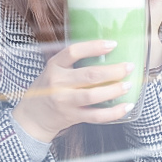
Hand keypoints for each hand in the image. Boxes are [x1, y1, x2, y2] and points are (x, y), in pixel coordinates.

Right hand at [12, 40, 133, 142]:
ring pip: (93, 95)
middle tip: (129, 67)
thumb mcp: (54, 70)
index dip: (94, 47)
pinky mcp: (72, 116)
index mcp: (54, 66)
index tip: (112, 44)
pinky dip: (114, 112)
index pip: (73, 52)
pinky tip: (126, 106)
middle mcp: (58, 83)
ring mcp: (64, 101)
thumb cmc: (48, 89)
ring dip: (114, 90)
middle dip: (113, 71)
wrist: (33, 117)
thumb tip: (105, 50)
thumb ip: (72, 62)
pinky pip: (96, 116)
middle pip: (89, 75)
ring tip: (128, 85)